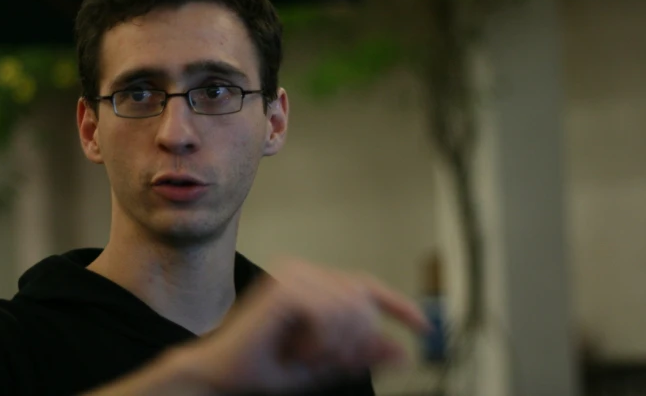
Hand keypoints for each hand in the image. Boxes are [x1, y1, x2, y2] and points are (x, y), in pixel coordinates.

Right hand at [185, 257, 426, 393]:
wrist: (220, 374)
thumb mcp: (325, 365)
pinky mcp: (285, 288)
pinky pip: (332, 314)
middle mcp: (303, 270)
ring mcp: (293, 274)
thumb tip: (403, 351)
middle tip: (332, 362)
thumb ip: (361, 353)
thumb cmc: (265, 367)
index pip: (366, 285)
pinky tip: (302, 350)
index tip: (424, 327)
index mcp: (312, 282)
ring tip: (312, 357)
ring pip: (352, 307)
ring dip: (339, 343)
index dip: (399, 305)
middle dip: (359, 339)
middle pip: (364, 298)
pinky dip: (324, 342)